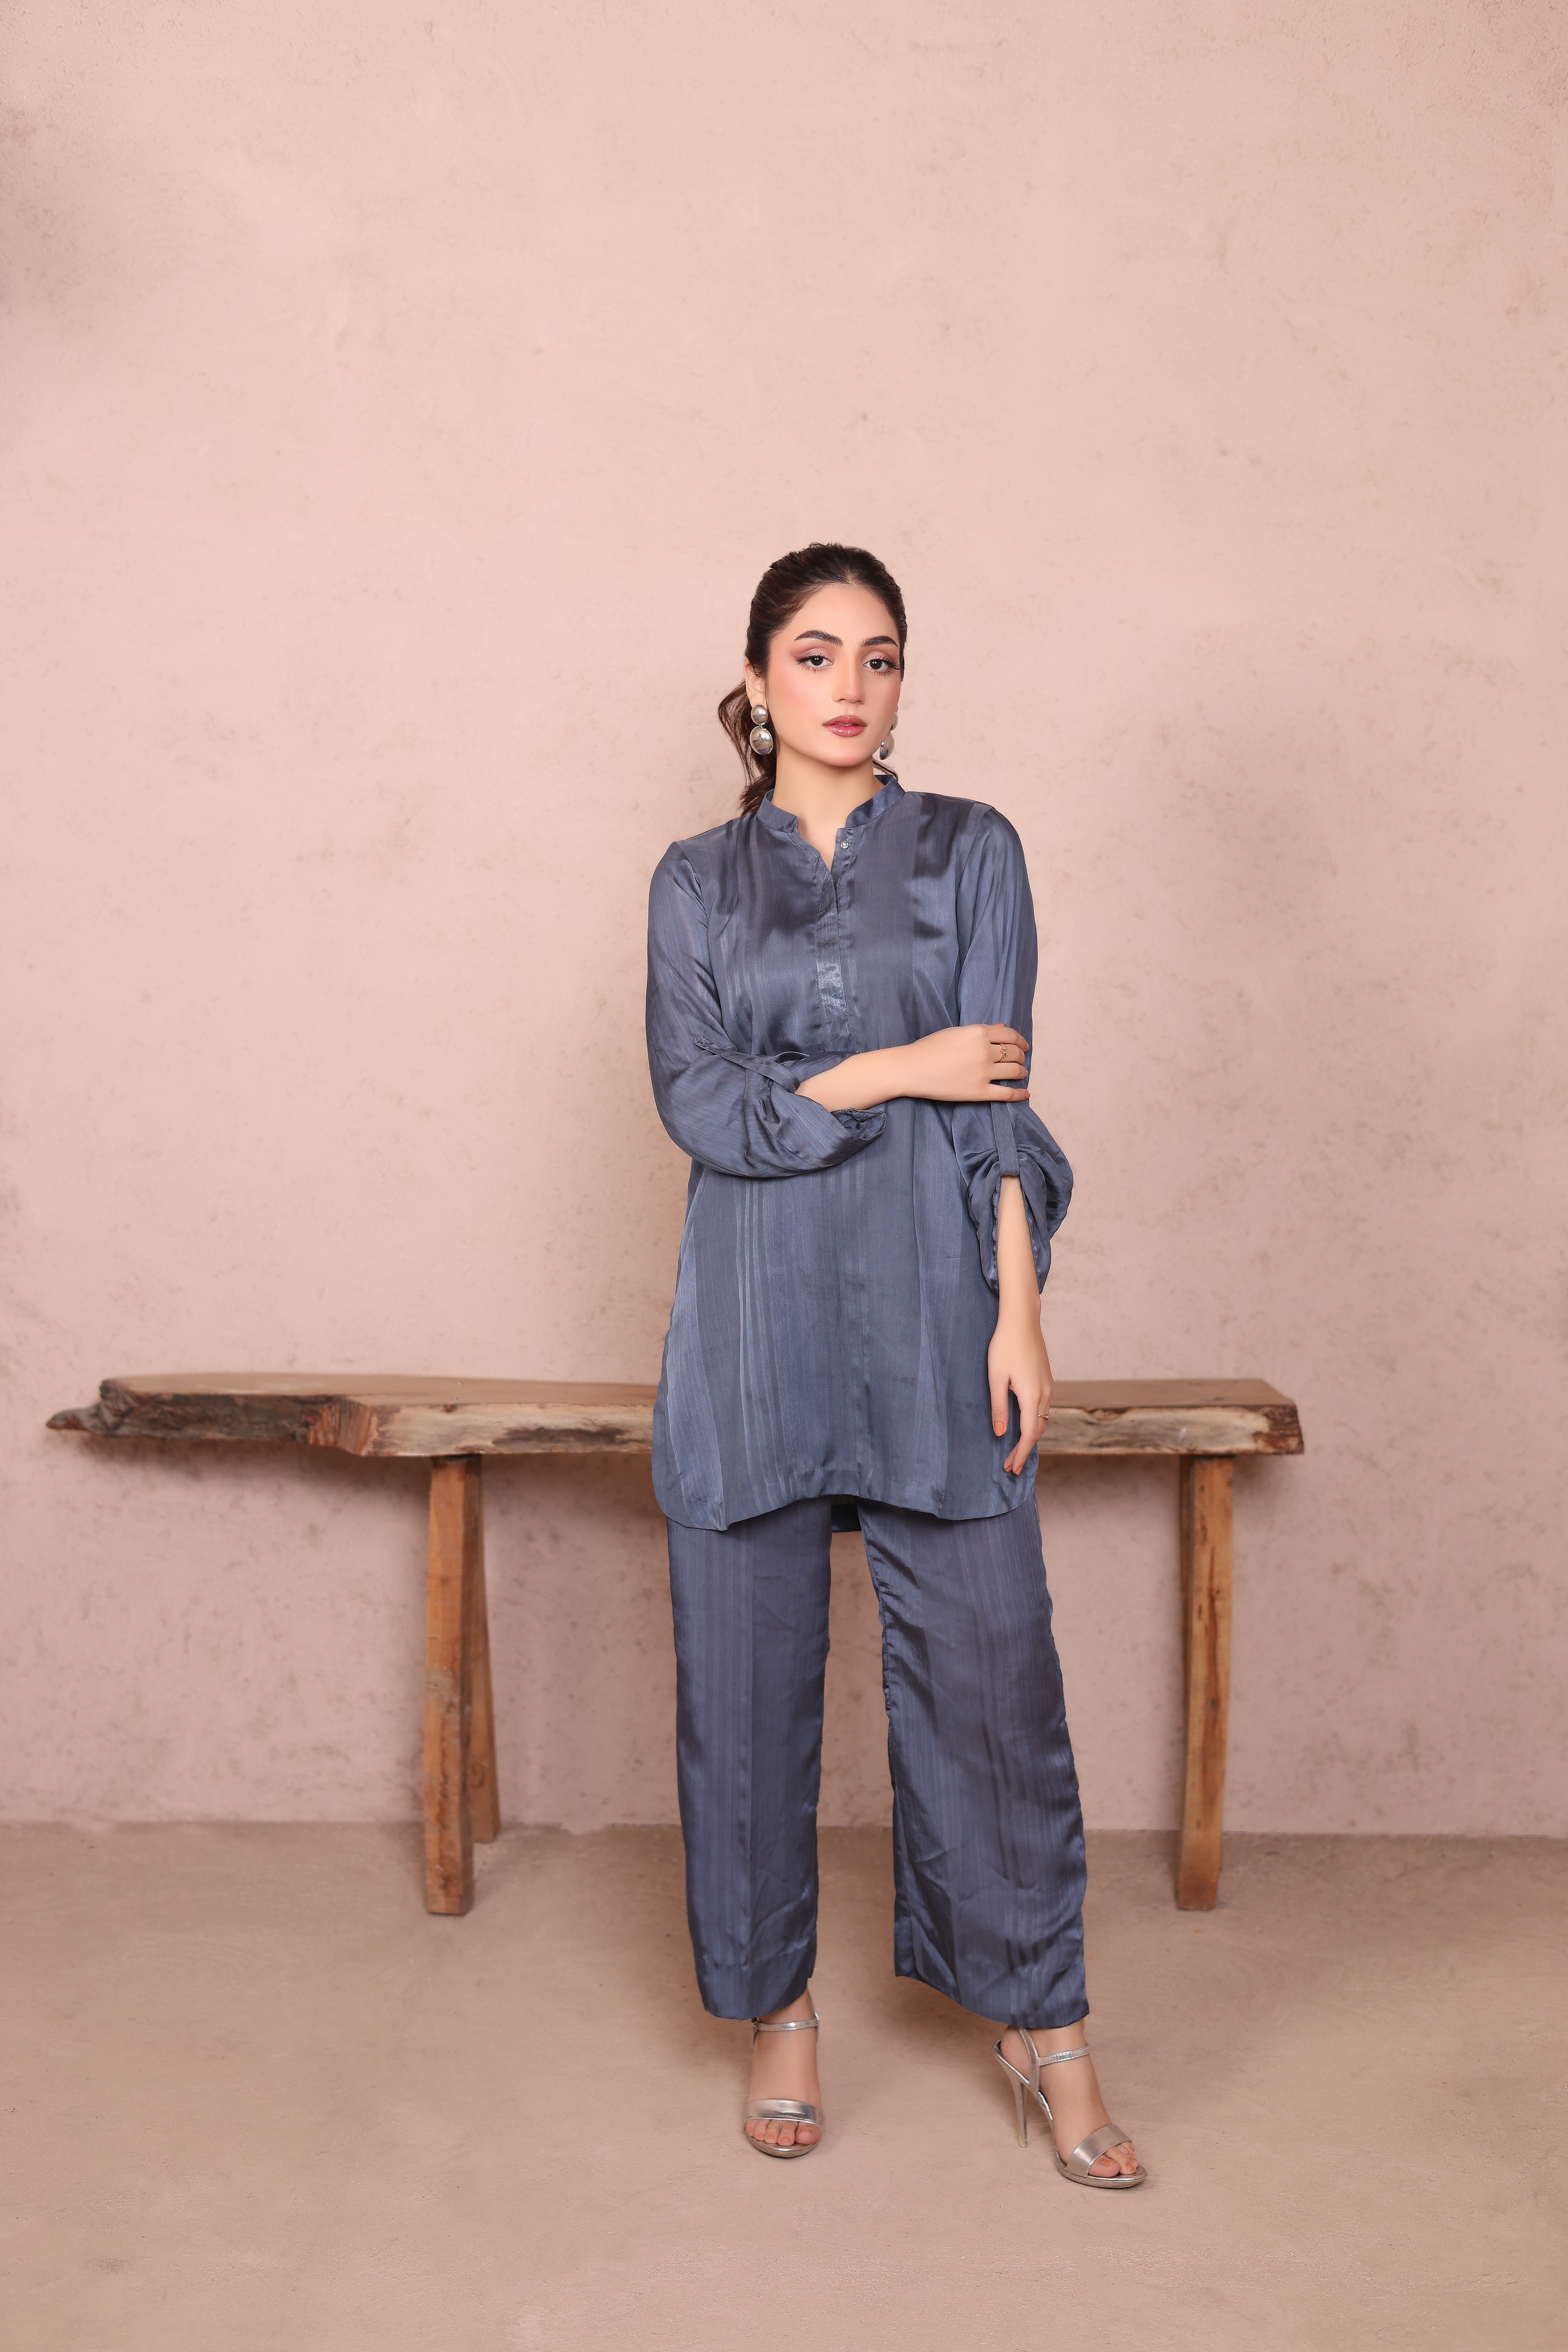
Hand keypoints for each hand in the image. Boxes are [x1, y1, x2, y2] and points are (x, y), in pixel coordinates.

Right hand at [897, 1024, 1029, 1102]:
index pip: (1010, 1035)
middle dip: (1021, 1056)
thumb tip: (1002, 1027)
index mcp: (979, 1033)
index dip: (1020, 1040)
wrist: (911, 1069)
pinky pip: (1006, 1094)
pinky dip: (1019, 1094)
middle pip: (1014, 1053)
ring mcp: (983, 1072)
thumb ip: (981, 1030)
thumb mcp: (956, 1032)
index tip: (1023, 1046)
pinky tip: (1025, 1093)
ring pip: (1014, 1071)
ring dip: (1021, 1071)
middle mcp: (984, 1051)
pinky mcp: (978, 1092)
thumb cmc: (929, 1048)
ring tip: (1021, 1073)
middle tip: (1020, 1060)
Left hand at [989, 1311, 1052, 1475]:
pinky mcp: (1046, 1378)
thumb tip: (1001, 1432)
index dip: (1021, 1453)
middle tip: (1010, 1464)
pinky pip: (1043, 1407)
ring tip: (1015, 1449)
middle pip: (1038, 1430)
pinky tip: (1023, 1424)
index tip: (1011, 1468)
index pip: (1029, 1434)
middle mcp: (1045, 1393)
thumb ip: (999, 1406)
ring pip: (1042, 1419)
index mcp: (1031, 1395)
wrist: (1022, 1320)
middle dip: (1025, 1449)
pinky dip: (1034, 1421)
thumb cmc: (1005, 1346)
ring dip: (1030, 1436)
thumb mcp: (996, 1377)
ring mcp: (1048, 1385)